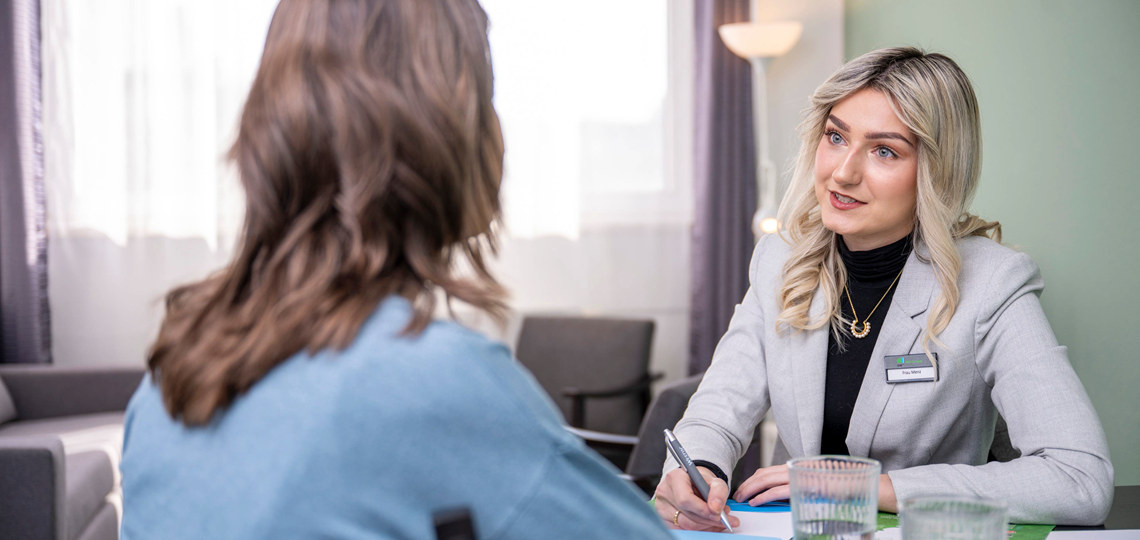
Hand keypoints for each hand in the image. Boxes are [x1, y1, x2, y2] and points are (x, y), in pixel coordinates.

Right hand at [654, 467, 739, 530]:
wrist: (691, 484)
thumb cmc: (700, 482)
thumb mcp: (714, 481)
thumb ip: (719, 491)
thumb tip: (716, 508)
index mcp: (674, 478)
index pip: (685, 499)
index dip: (702, 510)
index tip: (718, 514)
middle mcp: (665, 492)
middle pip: (686, 515)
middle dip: (709, 520)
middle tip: (725, 521)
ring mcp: (661, 506)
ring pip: (685, 525)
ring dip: (706, 526)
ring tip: (719, 521)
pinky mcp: (663, 518)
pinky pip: (682, 530)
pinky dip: (699, 530)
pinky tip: (708, 526)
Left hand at [735, 466, 898, 511]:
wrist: (856, 484)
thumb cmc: (837, 484)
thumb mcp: (813, 480)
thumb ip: (797, 483)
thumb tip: (781, 492)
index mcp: (796, 466)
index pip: (768, 471)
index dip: (753, 480)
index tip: (745, 488)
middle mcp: (795, 467)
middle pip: (763, 474)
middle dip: (747, 485)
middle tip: (738, 494)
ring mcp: (798, 476)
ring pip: (766, 481)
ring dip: (751, 490)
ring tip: (742, 499)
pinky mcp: (802, 486)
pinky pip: (777, 491)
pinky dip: (763, 496)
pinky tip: (756, 502)